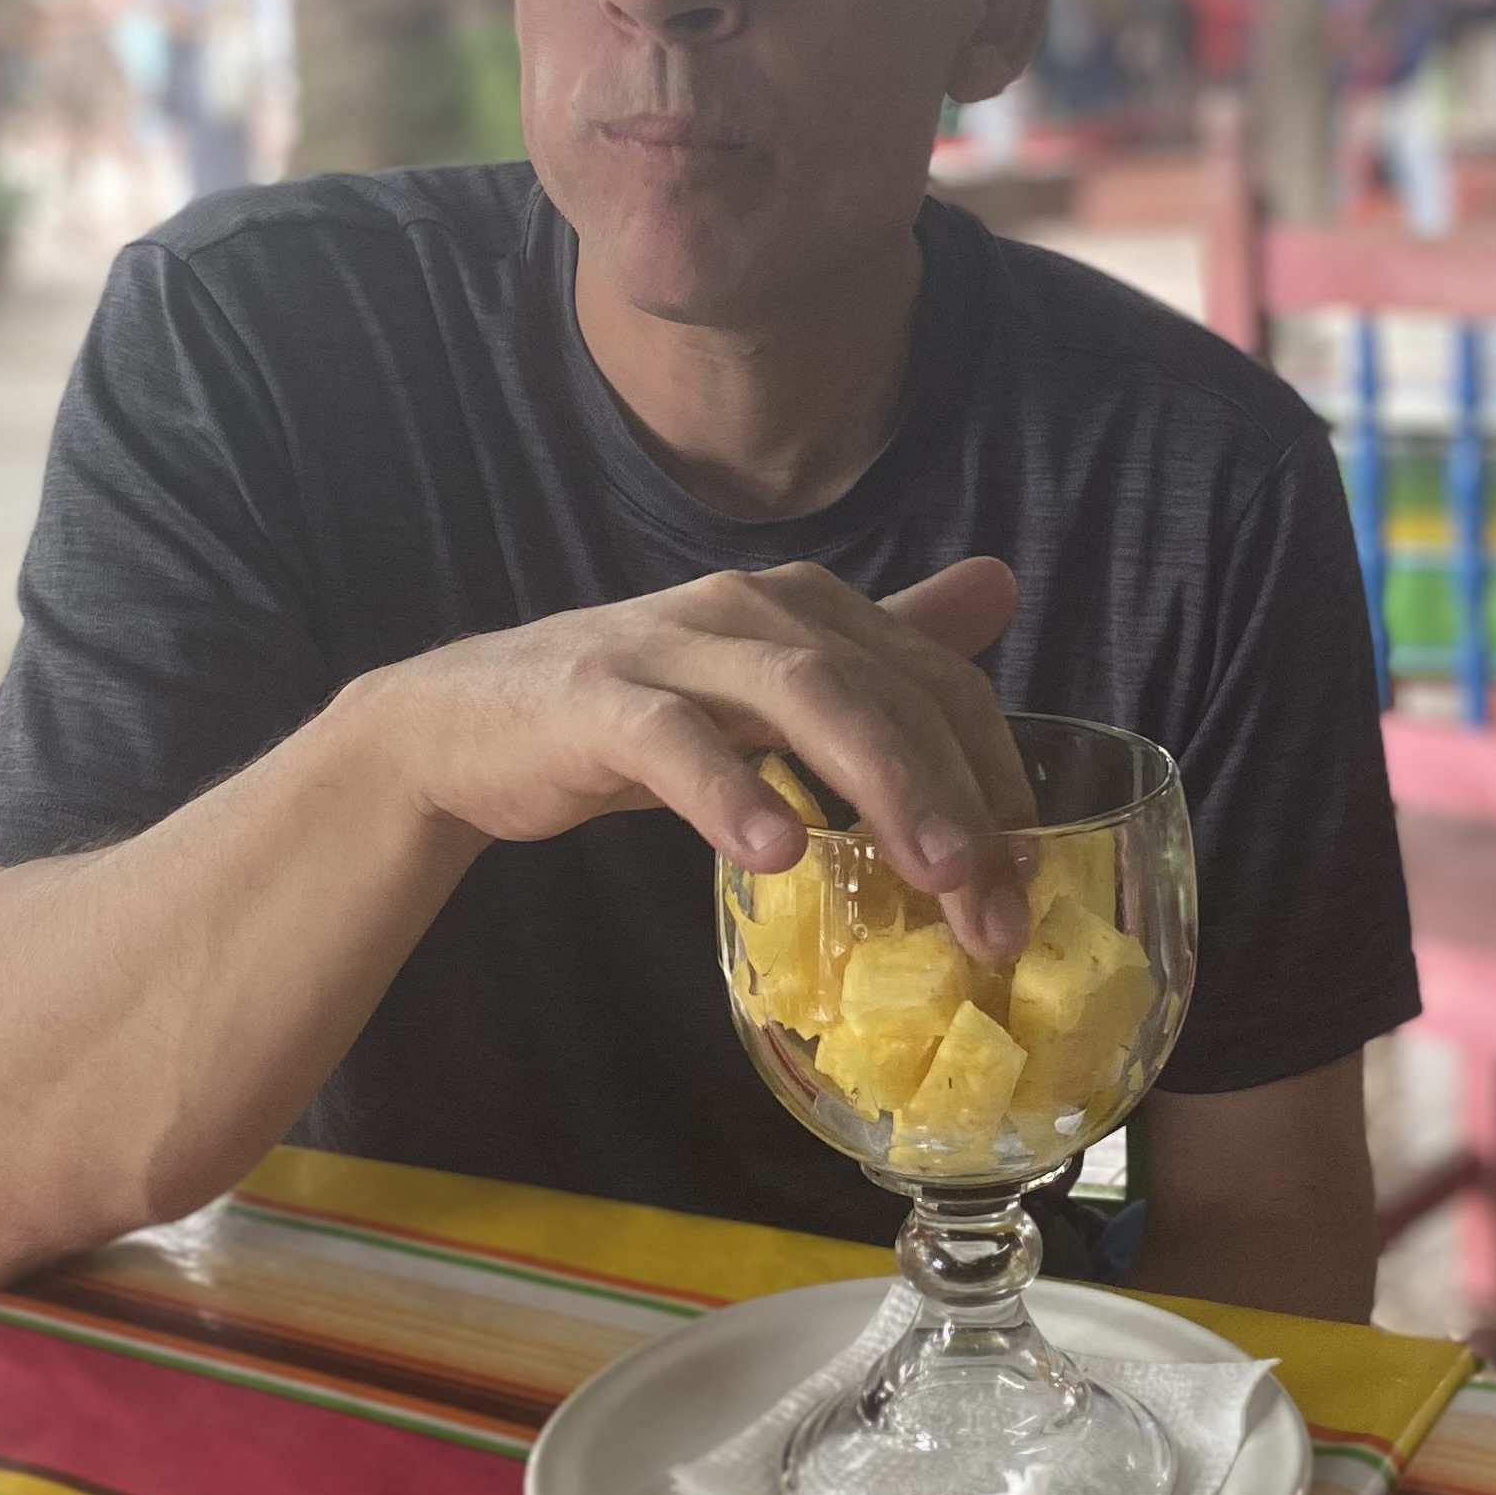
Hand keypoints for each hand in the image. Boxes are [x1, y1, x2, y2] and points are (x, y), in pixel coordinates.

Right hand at [369, 558, 1039, 952]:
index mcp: (804, 606)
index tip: (1030, 875)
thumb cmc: (634, 713)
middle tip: (998, 905)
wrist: (465, 724)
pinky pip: (673, 740)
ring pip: (802, 696)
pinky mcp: (595, 697)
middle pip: (885, 689)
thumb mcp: (769, 683)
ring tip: (933, 871)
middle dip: (957, 796)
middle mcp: (750, 607)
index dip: (994, 772)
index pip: (933, 679)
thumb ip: (881, 648)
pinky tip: (774, 852)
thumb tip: (1001, 589)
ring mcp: (671, 646)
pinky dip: (729, 790)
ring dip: (880, 783)